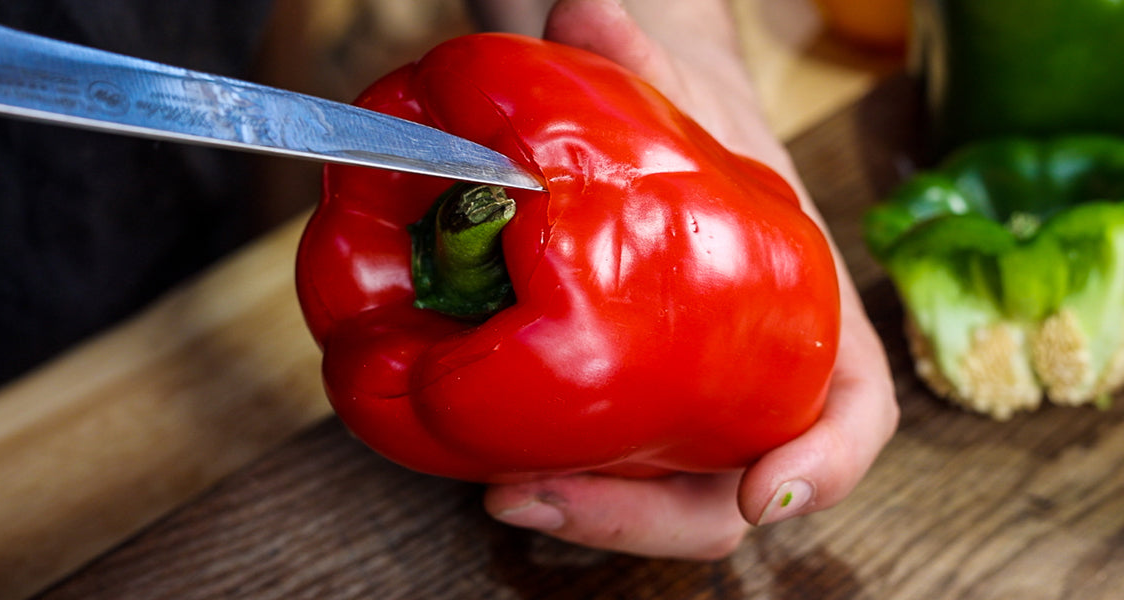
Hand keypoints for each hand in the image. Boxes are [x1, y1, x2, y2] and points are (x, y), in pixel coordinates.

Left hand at [481, 0, 899, 558]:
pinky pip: (603, 472)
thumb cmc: (695, 120)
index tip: (765, 492)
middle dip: (646, 518)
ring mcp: (686, 407)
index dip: (825, 463)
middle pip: (732, 492)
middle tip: (548, 497)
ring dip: (589, 516)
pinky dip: (555, 483)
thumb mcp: (681, 87)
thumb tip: (583, 15)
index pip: (855, 410)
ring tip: (504, 493)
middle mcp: (754, 380)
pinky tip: (483, 468)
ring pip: (660, 499)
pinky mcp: (621, 411)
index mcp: (808, 316)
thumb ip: (643, 61)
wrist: (657, 131)